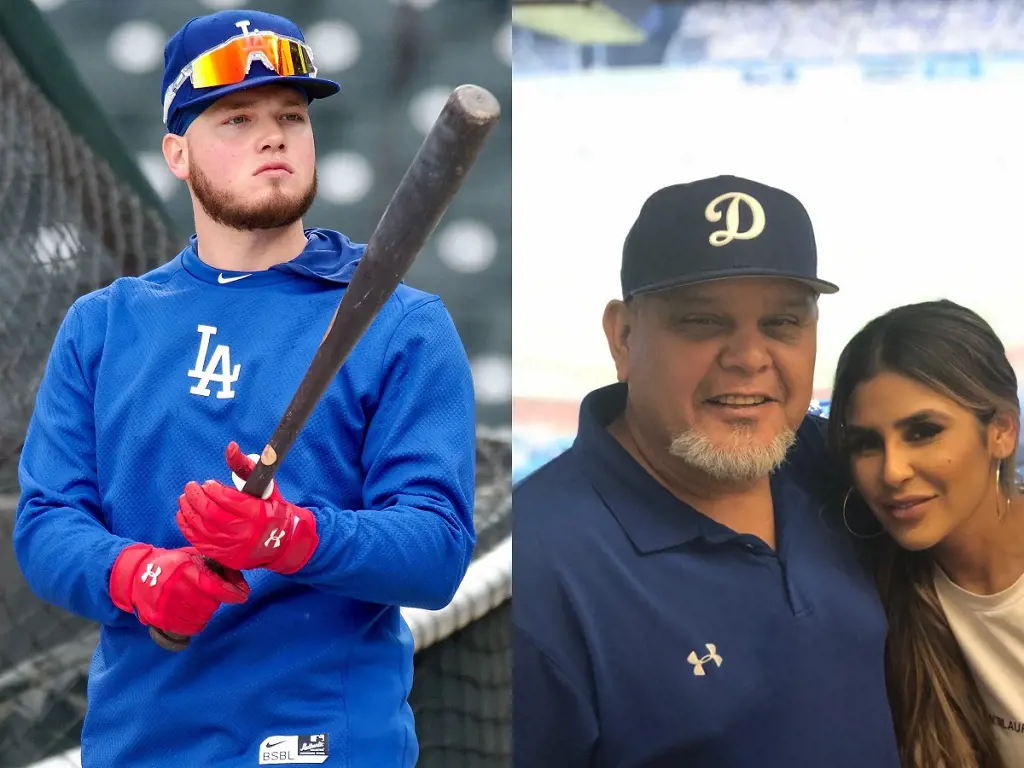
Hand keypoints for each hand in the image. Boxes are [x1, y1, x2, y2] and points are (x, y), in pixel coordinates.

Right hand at [109, 543, 249, 636]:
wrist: (137, 575)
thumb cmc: (172, 564)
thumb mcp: (192, 557)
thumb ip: (215, 566)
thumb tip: (240, 582)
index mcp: (184, 569)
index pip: (214, 586)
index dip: (232, 593)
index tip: (242, 596)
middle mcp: (173, 587)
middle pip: (209, 605)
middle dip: (215, 601)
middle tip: (210, 596)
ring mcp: (164, 605)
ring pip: (201, 618)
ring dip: (206, 613)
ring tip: (200, 604)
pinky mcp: (158, 619)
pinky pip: (187, 629)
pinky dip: (195, 624)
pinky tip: (192, 615)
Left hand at [176, 442, 318, 573]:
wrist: (280, 542)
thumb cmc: (270, 508)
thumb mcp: (264, 485)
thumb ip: (245, 465)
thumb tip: (230, 447)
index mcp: (258, 514)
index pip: (228, 500)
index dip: (213, 490)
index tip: (208, 483)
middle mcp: (245, 533)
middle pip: (211, 514)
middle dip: (196, 498)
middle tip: (191, 487)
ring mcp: (233, 547)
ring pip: (202, 527)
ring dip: (189, 510)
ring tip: (185, 497)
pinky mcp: (224, 556)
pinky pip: (199, 541)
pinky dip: (187, 526)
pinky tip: (184, 514)